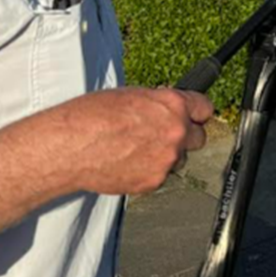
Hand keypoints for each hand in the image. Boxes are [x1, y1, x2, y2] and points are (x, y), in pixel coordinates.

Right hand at [62, 87, 213, 195]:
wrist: (71, 147)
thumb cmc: (92, 117)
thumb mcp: (132, 95)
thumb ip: (158, 104)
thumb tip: (166, 109)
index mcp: (172, 105)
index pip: (205, 107)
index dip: (196, 111)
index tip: (194, 115)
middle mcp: (175, 132)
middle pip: (199, 137)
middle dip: (185, 135)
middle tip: (166, 134)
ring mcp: (166, 159)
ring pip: (180, 159)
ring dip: (167, 155)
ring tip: (139, 150)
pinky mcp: (154, 181)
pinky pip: (161, 175)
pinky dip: (149, 171)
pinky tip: (129, 163)